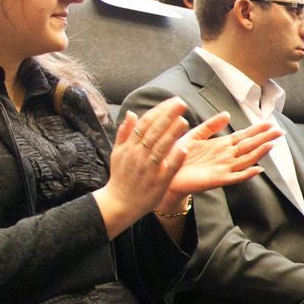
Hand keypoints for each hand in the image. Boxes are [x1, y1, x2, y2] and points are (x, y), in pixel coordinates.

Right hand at [96, 99, 202, 233]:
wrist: (119, 203)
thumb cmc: (121, 176)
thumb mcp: (117, 153)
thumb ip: (124, 133)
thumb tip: (131, 113)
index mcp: (130, 146)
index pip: (146, 123)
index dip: (160, 111)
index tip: (172, 101)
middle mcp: (139, 155)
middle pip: (154, 132)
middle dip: (168, 116)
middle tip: (182, 103)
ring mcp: (149, 168)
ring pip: (161, 148)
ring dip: (172, 134)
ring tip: (184, 120)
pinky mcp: (158, 182)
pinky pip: (168, 168)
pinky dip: (176, 158)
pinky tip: (185, 148)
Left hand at [162, 117, 278, 208]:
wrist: (165, 173)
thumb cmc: (178, 155)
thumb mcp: (194, 135)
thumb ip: (210, 126)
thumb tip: (228, 114)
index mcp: (221, 145)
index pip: (244, 136)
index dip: (257, 129)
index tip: (270, 122)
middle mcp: (226, 156)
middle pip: (249, 146)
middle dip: (264, 138)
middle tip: (280, 132)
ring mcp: (223, 168)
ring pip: (246, 160)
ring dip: (259, 153)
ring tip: (271, 145)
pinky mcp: (217, 180)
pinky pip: (235, 177)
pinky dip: (247, 174)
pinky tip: (258, 169)